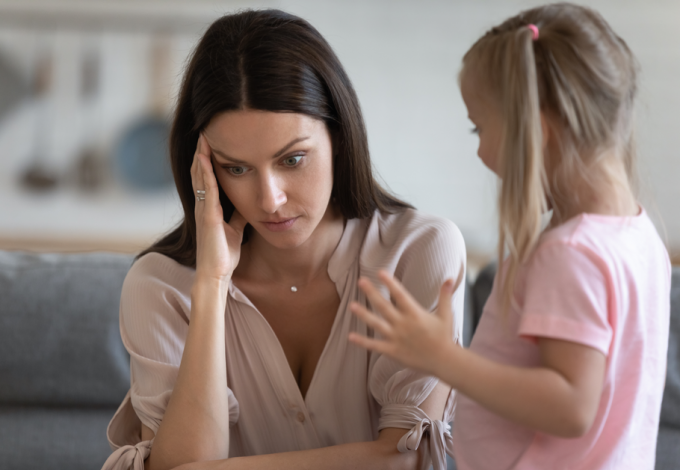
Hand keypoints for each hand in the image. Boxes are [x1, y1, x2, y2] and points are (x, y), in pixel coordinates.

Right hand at [191, 134, 246, 285]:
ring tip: (203, 136)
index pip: (207, 177)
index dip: (208, 159)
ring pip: (200, 177)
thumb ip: (239, 215)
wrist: (216, 274)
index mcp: (209, 207)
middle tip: (205, 130)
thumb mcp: (236, 229)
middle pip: (200, 172)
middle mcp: (203, 205)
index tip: (212, 141)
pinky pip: (206, 190)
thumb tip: (248, 204)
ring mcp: (203, 209)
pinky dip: (205, 173)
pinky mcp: (208, 216)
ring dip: (201, 156)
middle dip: (202, 151)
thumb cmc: (224, 255)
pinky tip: (204, 158)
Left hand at [348, 267, 463, 374]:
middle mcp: (403, 324)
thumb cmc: (444, 336)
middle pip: (384, 306)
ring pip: (376, 324)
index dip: (390, 283)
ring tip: (351, 305)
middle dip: (372, 293)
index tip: (380, 272)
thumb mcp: (446, 315)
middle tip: (361, 281)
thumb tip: (451, 278)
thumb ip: (445, 296)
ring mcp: (396, 338)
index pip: (400, 295)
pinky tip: (350, 336)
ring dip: (363, 315)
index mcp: (415, 314)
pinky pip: (375, 346)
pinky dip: (362, 342)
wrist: (444, 361)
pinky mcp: (393, 351)